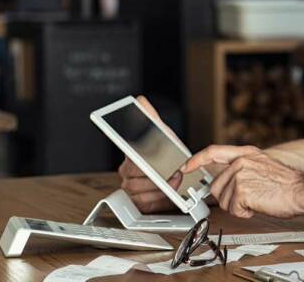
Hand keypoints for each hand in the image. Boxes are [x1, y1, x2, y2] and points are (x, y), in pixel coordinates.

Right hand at [117, 95, 179, 212]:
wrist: (176, 168)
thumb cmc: (166, 151)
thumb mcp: (161, 132)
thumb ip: (150, 117)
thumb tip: (140, 101)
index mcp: (130, 155)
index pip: (129, 160)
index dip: (139, 164)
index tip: (149, 165)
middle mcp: (127, 172)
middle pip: (133, 178)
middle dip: (155, 176)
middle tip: (172, 172)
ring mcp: (131, 187)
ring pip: (137, 191)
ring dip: (158, 188)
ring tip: (173, 181)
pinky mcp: (139, 201)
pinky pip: (143, 203)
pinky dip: (158, 199)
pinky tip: (167, 192)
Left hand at [181, 145, 303, 218]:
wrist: (302, 191)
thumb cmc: (287, 184)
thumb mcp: (263, 166)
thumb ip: (242, 169)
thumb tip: (224, 181)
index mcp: (246, 153)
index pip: (213, 152)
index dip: (196, 160)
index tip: (186, 167)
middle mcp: (241, 162)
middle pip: (216, 186)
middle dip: (228, 198)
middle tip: (248, 199)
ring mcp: (240, 175)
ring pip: (224, 200)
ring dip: (239, 207)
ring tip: (258, 200)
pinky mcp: (241, 191)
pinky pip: (233, 210)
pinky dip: (245, 213)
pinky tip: (258, 205)